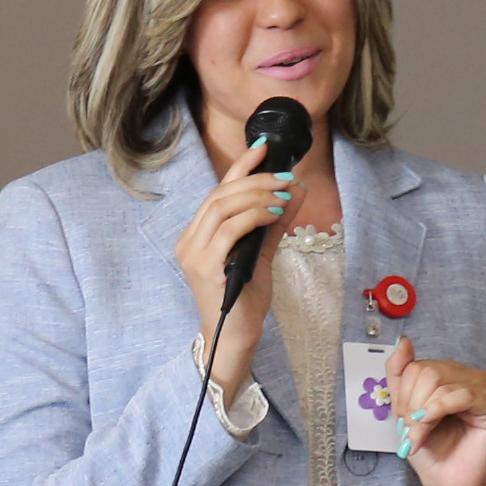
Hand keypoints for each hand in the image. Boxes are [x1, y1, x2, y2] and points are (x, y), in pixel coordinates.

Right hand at [173, 136, 293, 396]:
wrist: (235, 337)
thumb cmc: (244, 298)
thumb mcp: (261, 252)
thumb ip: (274, 222)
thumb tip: (296, 190)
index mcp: (197, 235)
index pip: (217, 192)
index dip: (239, 167)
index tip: (263, 148)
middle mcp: (189, 241)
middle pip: (219, 196)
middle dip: (254, 180)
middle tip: (284, 176)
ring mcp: (194, 254)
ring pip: (222, 209)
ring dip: (256, 195)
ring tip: (283, 194)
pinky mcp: (206, 268)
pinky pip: (229, 231)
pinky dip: (253, 216)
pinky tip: (274, 213)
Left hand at [390, 338, 485, 485]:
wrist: (447, 482)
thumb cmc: (431, 449)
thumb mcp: (405, 409)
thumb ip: (401, 374)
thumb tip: (403, 341)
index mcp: (450, 375)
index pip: (416, 366)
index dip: (403, 395)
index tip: (404, 422)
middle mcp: (469, 377)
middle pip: (426, 371)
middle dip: (411, 405)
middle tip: (412, 431)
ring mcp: (485, 390)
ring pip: (440, 381)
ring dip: (421, 413)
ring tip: (420, 436)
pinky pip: (462, 395)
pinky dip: (439, 409)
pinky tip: (430, 423)